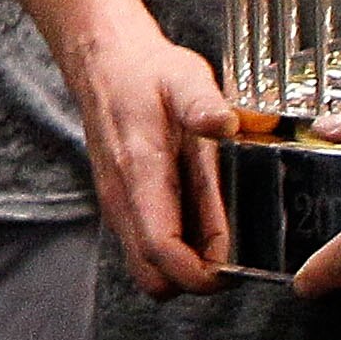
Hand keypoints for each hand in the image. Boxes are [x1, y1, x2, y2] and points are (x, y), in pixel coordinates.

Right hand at [71, 12, 236, 296]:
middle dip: (197, 279)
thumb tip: (224, 123)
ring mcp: (119, 206)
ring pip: (149, 268)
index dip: (202, 273)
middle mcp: (123, 200)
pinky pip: (147, 248)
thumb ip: (203, 103)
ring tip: (224, 232)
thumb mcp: (184, 77)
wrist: (102, 60)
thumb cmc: (145, 72)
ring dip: (187, 266)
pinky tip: (203, 217)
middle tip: (235, 253)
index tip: (238, 265)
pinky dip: (177, 249)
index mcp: (139, 173)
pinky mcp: (123, 206)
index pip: (162, 251)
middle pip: (153, 277)